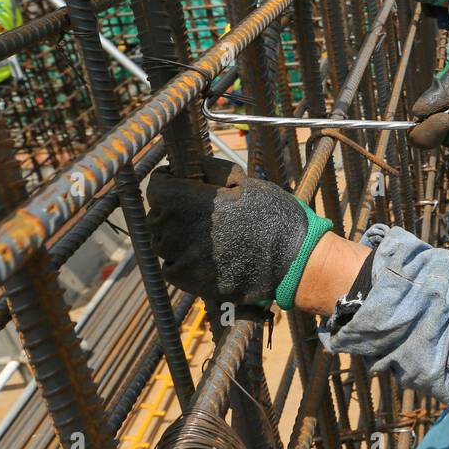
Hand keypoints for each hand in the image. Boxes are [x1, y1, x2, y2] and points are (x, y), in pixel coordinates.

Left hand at [145, 157, 330, 307]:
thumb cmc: (272, 215)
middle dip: (170, 208)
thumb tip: (193, 166)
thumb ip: (212, 172)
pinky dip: (180, 260)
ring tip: (201, 232)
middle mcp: (178, 231)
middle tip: (193, 208)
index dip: (166, 181)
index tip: (175, 181)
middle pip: (156, 216)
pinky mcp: (191, 282)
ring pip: (162, 243)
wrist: (292, 258)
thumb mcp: (245, 182)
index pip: (156, 187)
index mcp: (189, 202)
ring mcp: (184, 259)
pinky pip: (171, 267)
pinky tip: (202, 254)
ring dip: (174, 235)